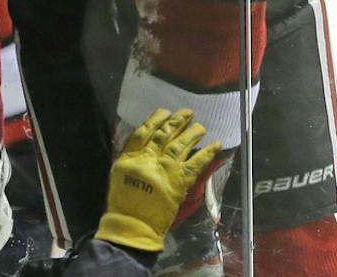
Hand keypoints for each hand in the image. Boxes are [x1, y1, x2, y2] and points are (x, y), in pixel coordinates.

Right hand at [93, 108, 222, 253]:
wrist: (135, 224)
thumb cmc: (125, 201)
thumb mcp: (120, 173)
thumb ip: (134, 156)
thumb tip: (149, 140)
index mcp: (131, 157)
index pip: (144, 131)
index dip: (155, 119)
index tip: (165, 112)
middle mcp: (149, 159)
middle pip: (165, 134)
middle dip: (177, 121)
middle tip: (188, 113)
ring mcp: (166, 169)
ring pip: (181, 145)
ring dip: (192, 134)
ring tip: (200, 126)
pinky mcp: (180, 181)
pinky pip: (196, 163)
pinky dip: (207, 153)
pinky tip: (216, 145)